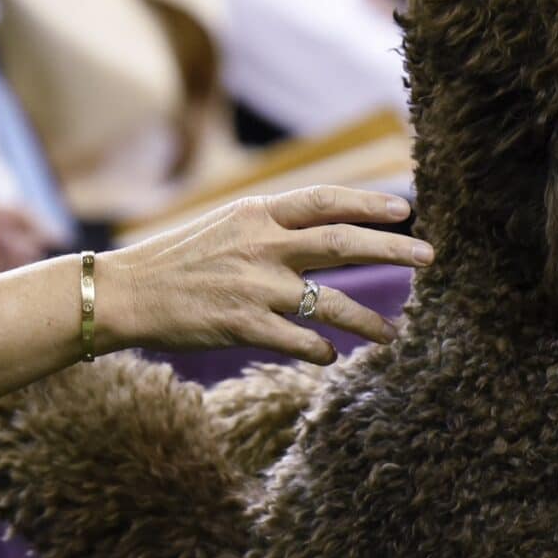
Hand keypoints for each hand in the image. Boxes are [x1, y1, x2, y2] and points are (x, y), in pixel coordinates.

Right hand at [94, 187, 432, 364]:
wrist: (127, 293)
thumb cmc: (177, 259)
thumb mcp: (226, 225)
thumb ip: (271, 226)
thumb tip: (323, 226)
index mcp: (258, 214)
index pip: (326, 200)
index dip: (369, 202)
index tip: (406, 208)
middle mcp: (262, 246)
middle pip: (343, 243)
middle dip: (393, 249)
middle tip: (430, 257)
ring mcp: (256, 287)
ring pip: (331, 303)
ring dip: (368, 320)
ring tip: (393, 334)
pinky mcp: (244, 326)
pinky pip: (300, 342)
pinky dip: (321, 351)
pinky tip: (331, 357)